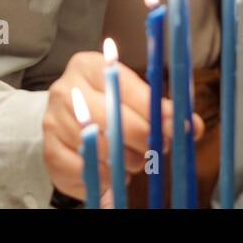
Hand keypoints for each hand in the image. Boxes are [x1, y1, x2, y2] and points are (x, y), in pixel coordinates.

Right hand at [43, 51, 203, 205]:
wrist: (66, 121)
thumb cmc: (106, 105)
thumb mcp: (132, 97)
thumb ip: (161, 109)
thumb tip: (193, 125)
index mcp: (89, 65)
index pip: (125, 87)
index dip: (154, 110)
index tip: (176, 128)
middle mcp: (66, 89)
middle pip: (113, 118)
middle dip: (144, 139)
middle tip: (157, 149)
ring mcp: (53, 120)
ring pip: (101, 147)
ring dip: (126, 161)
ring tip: (134, 160)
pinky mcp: (49, 150)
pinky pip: (84, 170)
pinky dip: (104, 177)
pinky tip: (112, 173)